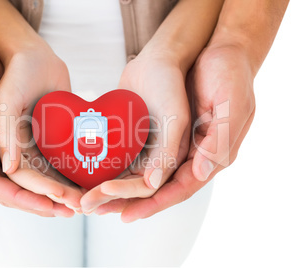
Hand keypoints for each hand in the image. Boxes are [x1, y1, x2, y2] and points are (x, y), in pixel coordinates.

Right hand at [0, 44, 70, 216]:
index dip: (24, 199)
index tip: (49, 207)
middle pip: (19, 187)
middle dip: (45, 200)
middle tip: (73, 209)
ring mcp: (6, 145)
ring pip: (33, 175)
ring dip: (55, 189)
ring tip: (80, 198)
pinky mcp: (21, 133)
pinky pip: (40, 156)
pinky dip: (56, 168)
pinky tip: (76, 175)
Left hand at [106, 45, 255, 221]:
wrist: (214, 47)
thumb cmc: (229, 74)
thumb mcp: (231, 106)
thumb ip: (217, 142)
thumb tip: (197, 174)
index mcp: (209, 155)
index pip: (179, 189)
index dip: (153, 204)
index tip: (127, 215)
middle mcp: (187, 154)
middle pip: (155, 187)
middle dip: (126, 200)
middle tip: (96, 209)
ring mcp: (170, 142)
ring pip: (141, 172)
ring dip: (117, 186)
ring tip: (90, 197)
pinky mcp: (156, 130)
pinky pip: (135, 152)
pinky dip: (117, 163)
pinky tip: (97, 168)